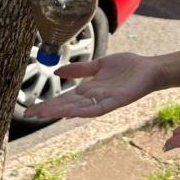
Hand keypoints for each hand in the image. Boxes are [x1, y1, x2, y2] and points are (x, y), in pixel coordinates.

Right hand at [24, 52, 162, 119]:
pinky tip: (71, 112)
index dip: (48, 103)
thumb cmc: (127, 67)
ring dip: (61, 111)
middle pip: (67, 106)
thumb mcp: (99, 65)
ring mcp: (103, 101)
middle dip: (49, 110)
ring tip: (44, 113)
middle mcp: (93, 98)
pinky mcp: (115, 102)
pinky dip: (83, 111)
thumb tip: (58, 71)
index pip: (64, 99)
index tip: (31, 108)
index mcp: (88, 90)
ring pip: (78, 109)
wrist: (149, 69)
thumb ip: (80, 70)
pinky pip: (97, 108)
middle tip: (30, 114)